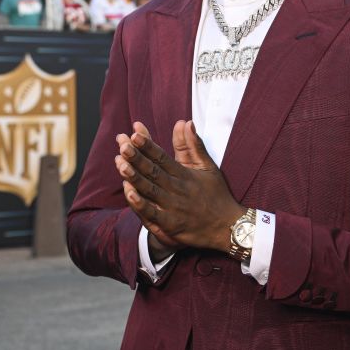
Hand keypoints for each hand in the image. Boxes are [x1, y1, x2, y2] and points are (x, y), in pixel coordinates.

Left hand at [115, 121, 244, 252]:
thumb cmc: (216, 195)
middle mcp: (177, 189)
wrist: (228, 227)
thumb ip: (193, 145)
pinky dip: (140, 204)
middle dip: (136, 157)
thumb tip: (185, 122)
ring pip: (150, 189)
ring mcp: (173, 207)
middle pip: (153, 171)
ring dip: (134, 176)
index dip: (148, 145)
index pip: (162, 157)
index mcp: (184, 174)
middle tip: (122, 143)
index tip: (135, 132)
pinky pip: (152, 213)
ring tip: (120, 162)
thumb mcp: (208, 167)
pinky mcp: (170, 224)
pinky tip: (129, 193)